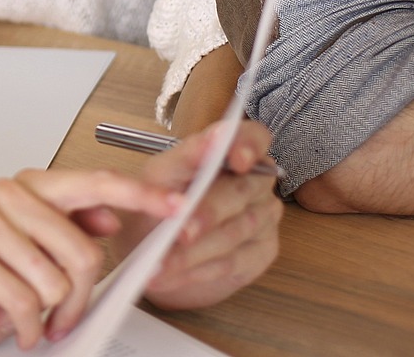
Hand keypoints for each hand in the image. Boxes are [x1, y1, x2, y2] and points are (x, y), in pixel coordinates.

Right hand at [0, 169, 180, 356]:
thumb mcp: (46, 261)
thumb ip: (78, 234)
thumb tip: (110, 218)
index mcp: (32, 187)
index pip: (96, 183)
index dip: (140, 195)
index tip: (176, 206)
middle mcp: (6, 194)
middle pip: (83, 248)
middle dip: (82, 296)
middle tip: (66, 313)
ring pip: (56, 280)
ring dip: (52, 314)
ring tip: (34, 316)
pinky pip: (25, 301)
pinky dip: (26, 325)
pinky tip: (15, 323)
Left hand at [109, 120, 280, 309]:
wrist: (149, 249)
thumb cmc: (159, 202)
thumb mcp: (162, 175)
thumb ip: (189, 155)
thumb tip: (216, 138)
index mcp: (233, 152)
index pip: (255, 137)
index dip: (250, 146)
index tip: (238, 159)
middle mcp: (256, 183)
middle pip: (241, 192)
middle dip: (208, 213)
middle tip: (180, 232)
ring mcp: (263, 218)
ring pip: (235, 232)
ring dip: (195, 251)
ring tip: (161, 263)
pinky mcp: (260, 254)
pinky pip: (233, 262)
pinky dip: (199, 270)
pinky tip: (174, 275)